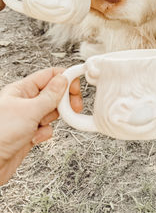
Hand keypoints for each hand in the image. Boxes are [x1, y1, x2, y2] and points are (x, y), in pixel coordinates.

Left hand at [0, 67, 82, 184]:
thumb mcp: (30, 110)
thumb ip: (50, 95)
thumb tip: (64, 79)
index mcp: (21, 90)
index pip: (48, 75)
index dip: (65, 78)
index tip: (77, 85)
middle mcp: (24, 102)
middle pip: (53, 94)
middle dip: (63, 101)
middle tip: (72, 106)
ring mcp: (26, 118)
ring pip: (51, 112)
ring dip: (51, 119)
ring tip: (43, 124)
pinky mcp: (28, 133)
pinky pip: (45, 128)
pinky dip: (44, 133)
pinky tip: (35, 137)